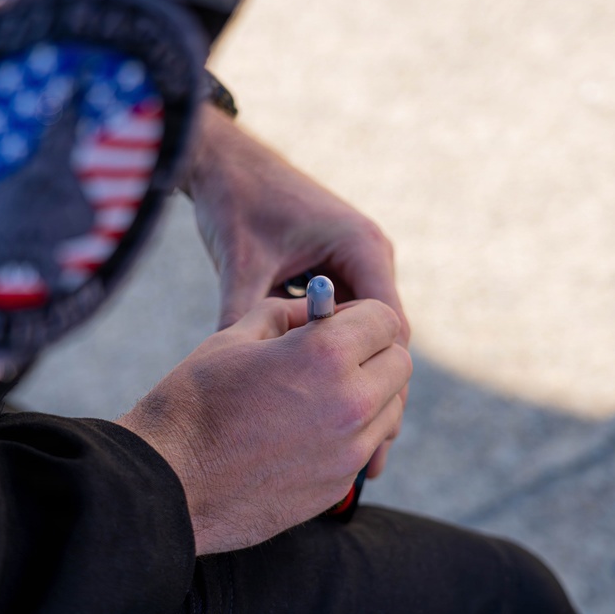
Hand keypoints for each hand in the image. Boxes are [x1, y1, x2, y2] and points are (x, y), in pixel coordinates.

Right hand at [115, 297, 410, 554]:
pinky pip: (365, 447)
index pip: (385, 320)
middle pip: (399, 365)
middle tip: (335, 355)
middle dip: (374, 353)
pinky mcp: (337, 486)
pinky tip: (307, 431)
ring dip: (368, 395)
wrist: (169, 483)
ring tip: (319, 394)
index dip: (361, 315)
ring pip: (390, 411)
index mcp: (326, 355)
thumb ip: (285, 316)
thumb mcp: (234, 338)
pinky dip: (351, 433)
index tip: (339, 321)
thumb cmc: (192, 403)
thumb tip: (314, 313)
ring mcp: (348, 451)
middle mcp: (351, 403)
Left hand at [180, 106, 410, 476]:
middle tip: (366, 452)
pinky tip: (319, 395)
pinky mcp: (334, 269)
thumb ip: (245, 319)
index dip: (381, 378)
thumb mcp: (241, 267)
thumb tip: (239, 387)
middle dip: (374, 388)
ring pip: (366, 332)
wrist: (224, 161)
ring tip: (348, 435)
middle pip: (385, 335)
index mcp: (361, 247)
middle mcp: (368, 255)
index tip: (368, 425)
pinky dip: (335, 355)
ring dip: (356, 375)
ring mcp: (354, 262)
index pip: (390, 324)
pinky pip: (344, 320)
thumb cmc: (236, 204)